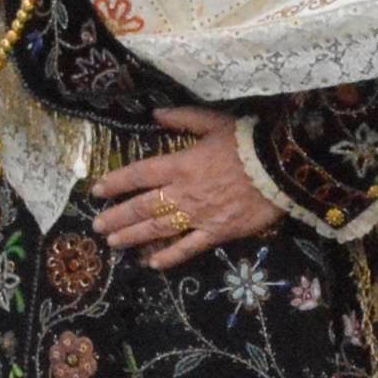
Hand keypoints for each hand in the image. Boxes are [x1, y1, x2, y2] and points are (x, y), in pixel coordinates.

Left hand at [85, 107, 286, 269]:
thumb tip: (155, 114)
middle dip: (117, 217)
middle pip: (143, 207)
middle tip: (97, 226)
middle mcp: (184, 192)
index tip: (96, 191)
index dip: (116, 183)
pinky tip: (152, 263)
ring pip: (159, 229)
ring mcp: (200, 215)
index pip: (139, 175)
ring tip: (113, 243)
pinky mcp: (218, 232)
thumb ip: (182, 118)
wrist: (280, 168)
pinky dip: (170, 257)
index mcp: (180, 164)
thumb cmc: (247, 142)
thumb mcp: (213, 121)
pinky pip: (189, 247)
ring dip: (134, 237)